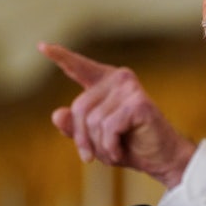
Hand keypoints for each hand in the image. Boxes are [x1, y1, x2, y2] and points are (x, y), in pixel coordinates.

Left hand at [38, 42, 194, 188]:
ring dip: (100, 146)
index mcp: (107, 83)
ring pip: (93, 122)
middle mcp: (119, 79)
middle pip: (80, 108)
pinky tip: (120, 152)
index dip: (61, 57)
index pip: (80, 68)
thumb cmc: (130, 146)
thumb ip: (75, 127)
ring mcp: (130, 89)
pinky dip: (111, 147)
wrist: (162, 159)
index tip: (43, 47)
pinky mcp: (138, 104)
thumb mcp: (96, 139)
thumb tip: (57, 114)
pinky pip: (109, 128)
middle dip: (83, 139)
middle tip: (91, 157)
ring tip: (114, 152)